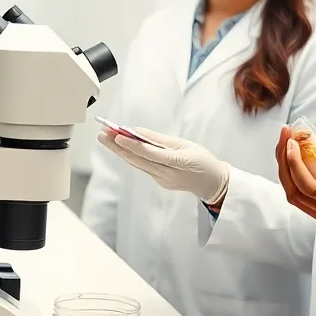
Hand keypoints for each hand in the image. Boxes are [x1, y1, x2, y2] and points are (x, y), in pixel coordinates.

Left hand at [96, 127, 230, 205]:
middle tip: (103, 134)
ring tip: (106, 139)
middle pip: (137, 160)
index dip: (132, 145)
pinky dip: (131, 157)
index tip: (117, 135)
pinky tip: (121, 148)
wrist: (212, 183)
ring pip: (137, 164)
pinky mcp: (159, 182)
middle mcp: (166, 174)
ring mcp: (161, 180)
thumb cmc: (202, 160)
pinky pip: (142, 167)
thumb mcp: (185, 144)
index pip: (149, 153)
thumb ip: (161, 140)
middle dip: (118, 146)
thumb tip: (139, 133)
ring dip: (121, 151)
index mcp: (176, 163)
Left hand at [275, 126, 315, 250]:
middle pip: (294, 192)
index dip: (294, 163)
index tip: (292, 142)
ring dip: (286, 171)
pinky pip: (302, 201)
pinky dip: (294, 181)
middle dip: (284, 162)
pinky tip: (297, 163)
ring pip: (295, 198)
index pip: (309, 187)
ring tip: (288, 147)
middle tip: (285, 137)